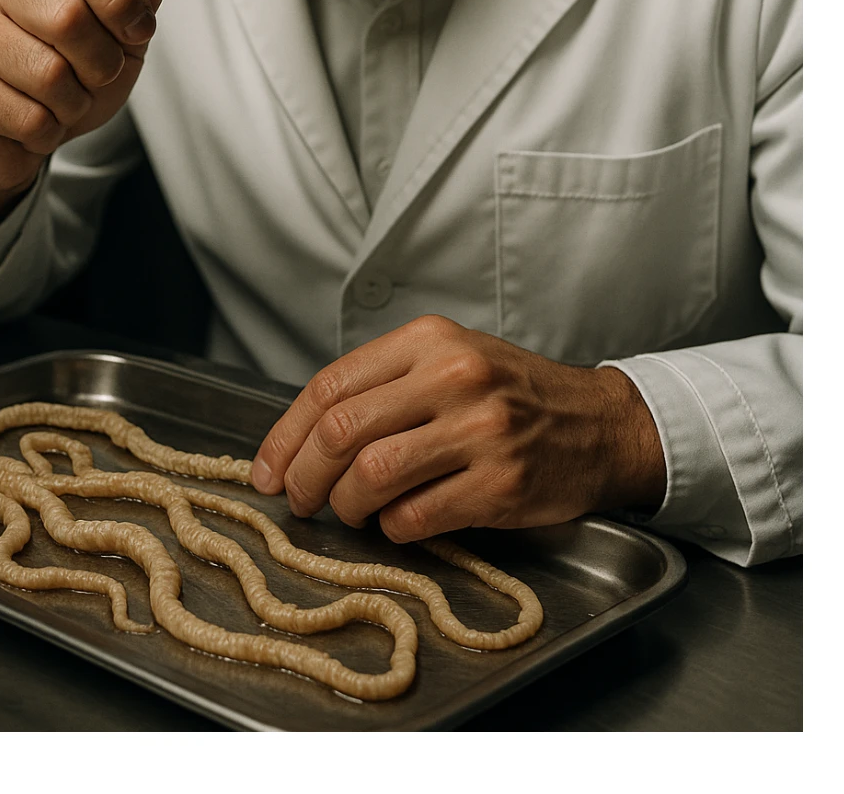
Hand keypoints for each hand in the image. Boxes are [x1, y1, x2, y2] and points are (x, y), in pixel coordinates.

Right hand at [0, 0, 169, 233]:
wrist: (8, 134)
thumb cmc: (63, 75)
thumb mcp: (115, 35)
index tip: (136, 27)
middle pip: (68, 15)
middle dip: (101, 62)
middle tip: (97, 75)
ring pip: (48, 72)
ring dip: (74, 102)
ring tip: (64, 101)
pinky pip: (27, 114)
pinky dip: (47, 129)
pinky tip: (36, 121)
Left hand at [251, 315, 665, 542]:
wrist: (600, 425)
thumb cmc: (513, 395)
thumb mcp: (450, 360)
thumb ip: (385, 385)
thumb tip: (303, 438)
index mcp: (430, 340)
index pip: (331, 384)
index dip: (286, 434)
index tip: (269, 469)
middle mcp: (453, 377)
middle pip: (341, 429)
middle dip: (305, 475)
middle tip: (298, 501)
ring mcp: (480, 431)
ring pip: (372, 475)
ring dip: (347, 506)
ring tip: (351, 513)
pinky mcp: (500, 485)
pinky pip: (415, 517)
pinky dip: (393, 529)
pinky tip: (399, 523)